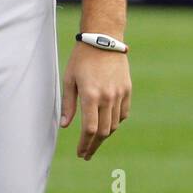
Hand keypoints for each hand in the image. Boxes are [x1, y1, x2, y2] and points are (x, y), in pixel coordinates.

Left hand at [60, 42, 130, 159]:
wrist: (104, 39)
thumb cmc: (82, 58)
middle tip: (87, 153)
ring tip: (94, 140)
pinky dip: (116, 122)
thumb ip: (68, 104)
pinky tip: (107, 124)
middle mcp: (107, 97)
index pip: (89, 129)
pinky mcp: (127, 89)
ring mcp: (119, 93)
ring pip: (114, 124)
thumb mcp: (69, 79)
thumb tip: (65, 125)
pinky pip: (123, 113)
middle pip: (103, 132)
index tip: (80, 153)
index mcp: (91, 95)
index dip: (84, 145)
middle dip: (94, 146)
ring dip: (104, 135)